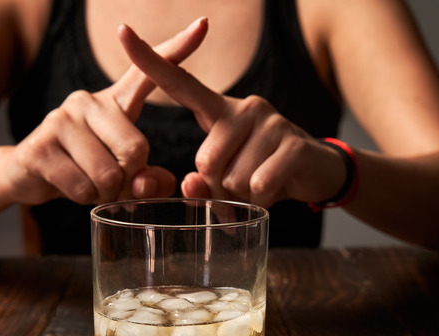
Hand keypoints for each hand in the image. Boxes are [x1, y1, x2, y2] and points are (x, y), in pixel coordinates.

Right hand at [4, 17, 208, 205]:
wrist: (26, 175)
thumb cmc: (84, 170)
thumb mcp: (122, 173)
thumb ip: (148, 180)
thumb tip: (148, 184)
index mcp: (114, 102)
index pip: (147, 73)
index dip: (177, 49)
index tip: (203, 24)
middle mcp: (87, 101)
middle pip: (135, 150)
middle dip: (128, 180)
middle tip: (111, 183)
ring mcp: (60, 120)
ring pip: (107, 174)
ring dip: (104, 194)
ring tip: (88, 184)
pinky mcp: (40, 147)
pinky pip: (81, 187)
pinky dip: (83, 199)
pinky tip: (68, 186)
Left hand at [118, 24, 346, 207]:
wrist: (316, 173)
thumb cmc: (259, 174)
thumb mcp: (225, 182)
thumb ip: (201, 184)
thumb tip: (191, 185)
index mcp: (219, 110)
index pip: (180, 82)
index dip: (149, 61)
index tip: (122, 32)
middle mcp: (243, 107)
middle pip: (205, 161)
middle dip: (217, 187)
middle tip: (239, 185)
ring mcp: (270, 121)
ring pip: (233, 178)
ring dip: (242, 196)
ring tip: (258, 185)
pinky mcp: (293, 143)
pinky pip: (259, 185)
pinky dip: (262, 199)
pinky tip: (273, 190)